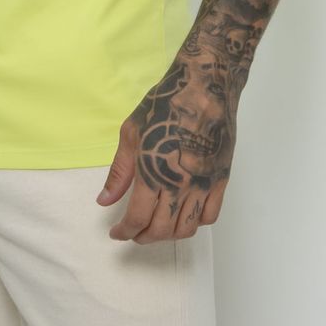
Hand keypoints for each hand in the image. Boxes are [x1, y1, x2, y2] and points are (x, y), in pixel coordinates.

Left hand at [96, 53, 237, 242]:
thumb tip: (104, 201)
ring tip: (157, 227)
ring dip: (168, 235)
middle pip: (161, 229)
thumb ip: (120, 172)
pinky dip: (195, 223)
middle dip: (143, 237)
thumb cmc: (164, 105)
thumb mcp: (131, 133)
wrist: (203, 87)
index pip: (137, 218)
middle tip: (134, 233)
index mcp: (152, 173)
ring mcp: (203, 185)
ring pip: (186, 229)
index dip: (124, 231)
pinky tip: (184, 215)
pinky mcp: (221, 180)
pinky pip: (210, 216)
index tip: (117, 233)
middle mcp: (179, 185)